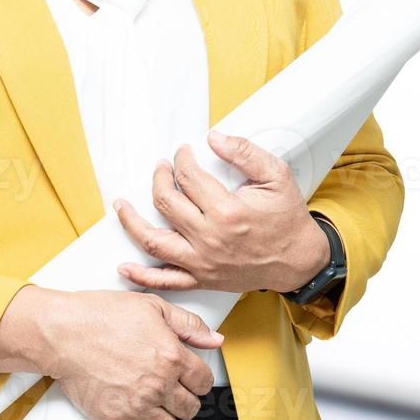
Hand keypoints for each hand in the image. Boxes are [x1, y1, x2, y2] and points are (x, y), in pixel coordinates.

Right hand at [29, 288, 223, 419]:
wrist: (64, 332)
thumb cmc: (103, 315)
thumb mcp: (153, 307)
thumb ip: (189, 325)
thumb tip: (215, 339)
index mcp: (171, 356)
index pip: (204, 382)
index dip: (199, 380)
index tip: (190, 380)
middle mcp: (158, 384)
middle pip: (190, 408)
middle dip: (185, 400)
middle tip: (172, 392)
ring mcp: (137, 405)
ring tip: (158, 408)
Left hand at [114, 130, 329, 294]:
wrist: (298, 260)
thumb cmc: (287, 219)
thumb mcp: (277, 176)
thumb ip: (245, 153)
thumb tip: (214, 138)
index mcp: (227, 211)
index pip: (188, 177)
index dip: (181, 159)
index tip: (182, 152)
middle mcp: (209, 238)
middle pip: (166, 202)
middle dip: (159, 178)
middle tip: (162, 168)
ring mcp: (202, 262)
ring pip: (153, 241)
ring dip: (131, 222)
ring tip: (121, 206)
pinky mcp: (202, 278)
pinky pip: (165, 280)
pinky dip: (141, 275)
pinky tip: (124, 266)